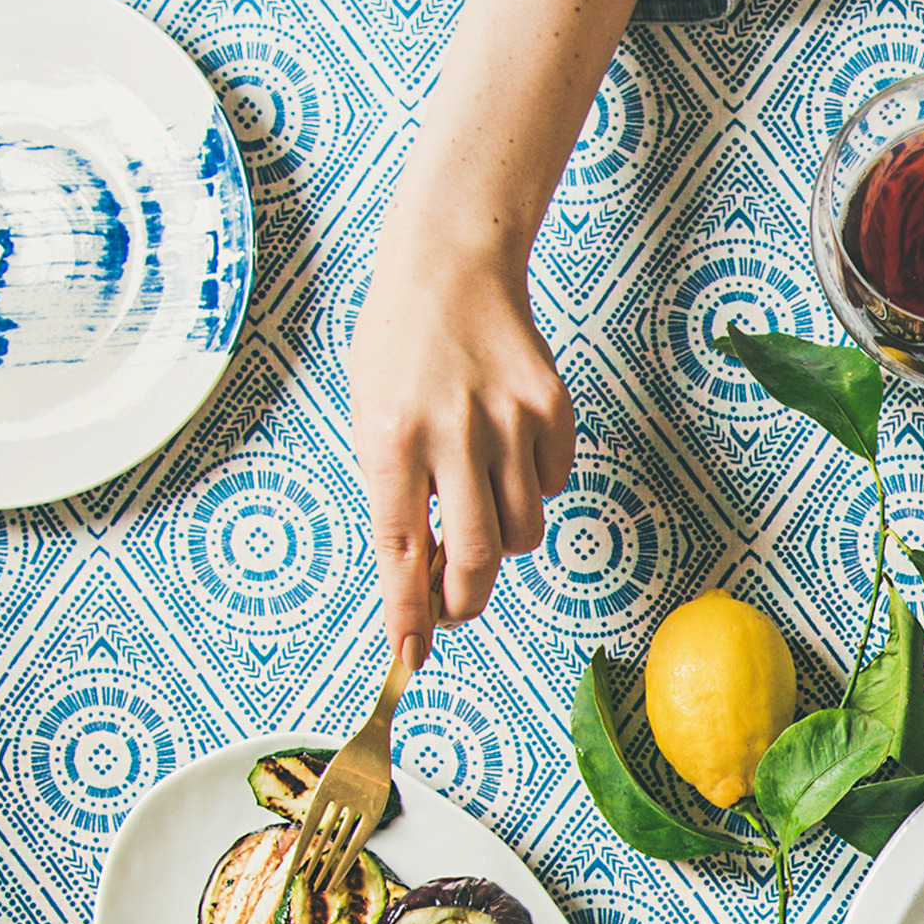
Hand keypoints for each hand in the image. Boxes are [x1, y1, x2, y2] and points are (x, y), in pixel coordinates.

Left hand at [346, 233, 572, 654]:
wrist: (451, 264)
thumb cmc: (399, 347)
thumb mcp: (371, 417)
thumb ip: (395, 495)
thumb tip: (422, 577)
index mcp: (391, 438)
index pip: (401, 549)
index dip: (407, 613)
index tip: (409, 658)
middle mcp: (452, 432)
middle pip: (477, 555)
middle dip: (466, 599)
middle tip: (455, 608)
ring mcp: (508, 419)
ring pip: (522, 530)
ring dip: (501, 538)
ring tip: (478, 498)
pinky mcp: (552, 408)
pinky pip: (552, 484)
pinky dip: (531, 486)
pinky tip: (508, 447)